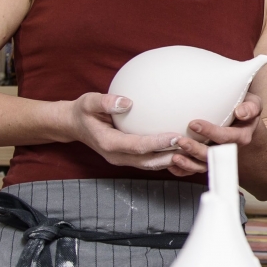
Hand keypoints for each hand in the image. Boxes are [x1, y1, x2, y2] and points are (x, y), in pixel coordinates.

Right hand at [64, 93, 188, 170]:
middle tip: (191, 146)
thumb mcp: (88, 102)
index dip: (158, 143)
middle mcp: (117, 156)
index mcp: (108, 143)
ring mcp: (123, 159)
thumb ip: (105, 102)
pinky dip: (165, 158)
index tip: (176, 136)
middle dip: (171, 156)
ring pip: (151, 164)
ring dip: (171, 160)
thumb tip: (126, 102)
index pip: (138, 146)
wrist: (74, 126)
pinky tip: (182, 150)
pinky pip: (149, 161)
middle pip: (148, 161)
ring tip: (192, 151)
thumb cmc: (83, 111)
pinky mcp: (129, 158)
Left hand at [171, 96, 262, 179]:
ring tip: (174, 157)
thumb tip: (241, 112)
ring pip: (202, 166)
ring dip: (188, 164)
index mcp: (241, 136)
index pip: (225, 137)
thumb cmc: (246, 109)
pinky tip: (171, 165)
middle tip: (180, 141)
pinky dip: (183, 170)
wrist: (244, 123)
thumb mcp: (254, 103)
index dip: (210, 132)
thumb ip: (250, 107)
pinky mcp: (207, 160)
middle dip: (195, 150)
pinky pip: (195, 169)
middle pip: (211, 155)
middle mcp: (229, 150)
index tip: (193, 123)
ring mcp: (217, 157)